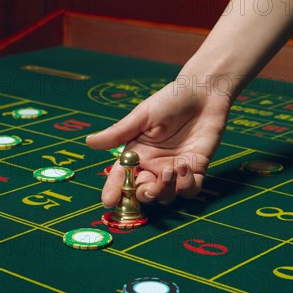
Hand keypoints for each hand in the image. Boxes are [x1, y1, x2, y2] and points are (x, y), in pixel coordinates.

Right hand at [86, 79, 230, 206]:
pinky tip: (186, 166)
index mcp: (137, 154)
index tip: (109, 201)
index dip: (114, 191)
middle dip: (144, 194)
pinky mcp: (196, 170)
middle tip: (148, 186)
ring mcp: (174, 170)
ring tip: (172, 168)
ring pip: (166, 196)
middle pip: (143, 193)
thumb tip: (88, 142)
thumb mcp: (141, 116)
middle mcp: (153, 166)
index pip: (122, 178)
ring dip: (166, 189)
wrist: (203, 91)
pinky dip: (187, 185)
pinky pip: (190, 190)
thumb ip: (118, 133)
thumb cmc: (170, 100)